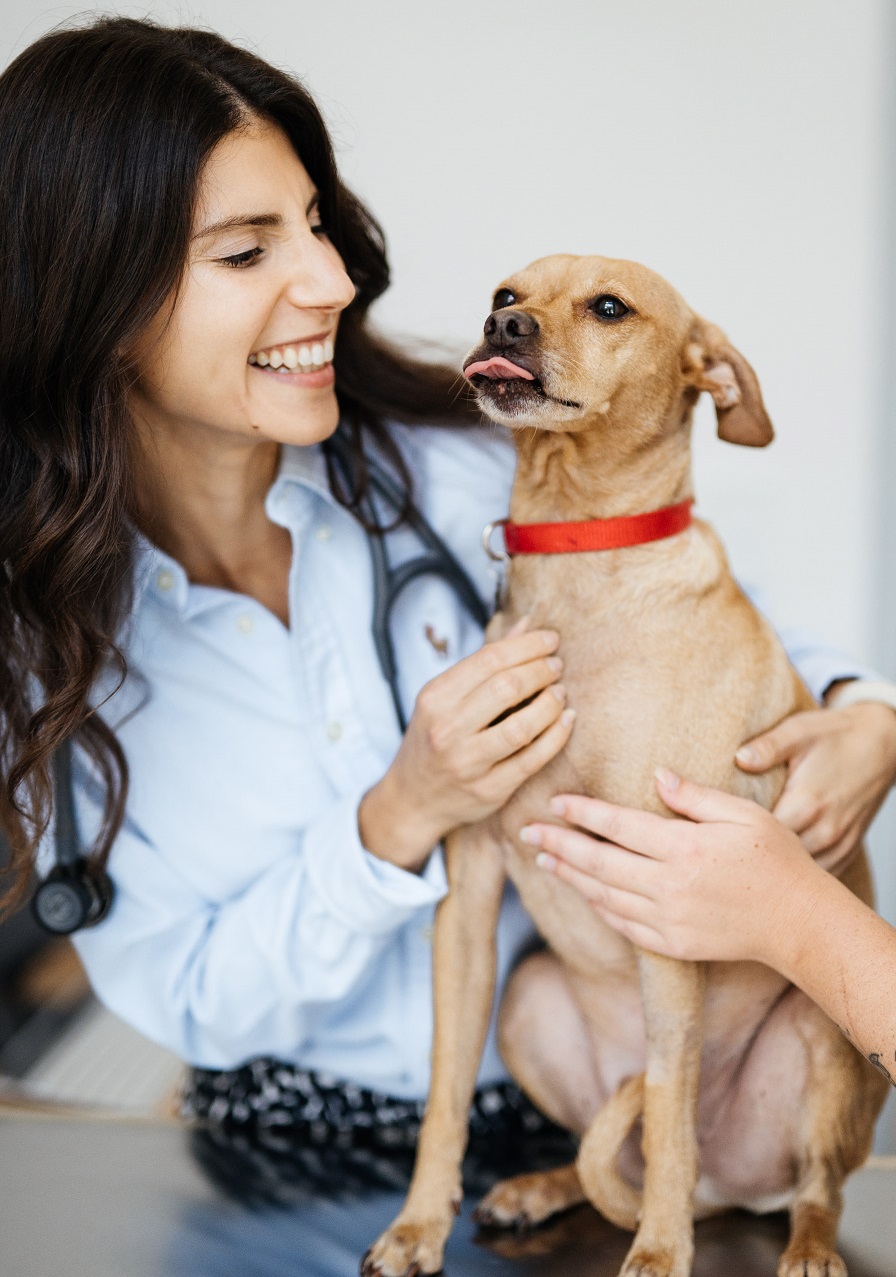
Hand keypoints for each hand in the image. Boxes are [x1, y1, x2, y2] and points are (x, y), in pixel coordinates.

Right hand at [359, 620, 575, 870]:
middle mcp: (447, 729)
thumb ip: (486, 662)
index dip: (527, 646)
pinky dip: (556, 736)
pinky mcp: (489, 790)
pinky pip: (532, 759)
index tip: (551, 640)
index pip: (489, 660)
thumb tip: (528, 624)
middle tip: (557, 666)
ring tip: (561, 693)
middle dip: (541, 671)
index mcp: (435, 697)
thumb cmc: (434, 738)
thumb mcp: (446, 697)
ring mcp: (467, 763)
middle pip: (507, 688)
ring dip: (551, 704)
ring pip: (522, 726)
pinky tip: (566, 720)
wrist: (412, 799)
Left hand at [519, 772, 824, 965]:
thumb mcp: (743, 814)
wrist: (798, 923)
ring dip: (569, 876)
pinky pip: (622, 923)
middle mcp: (669, 885)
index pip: (618, 825)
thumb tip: (657, 776)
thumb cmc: (776, 859)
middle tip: (526, 831)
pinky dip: (596, 905)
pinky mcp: (671, 944)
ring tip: (543, 858)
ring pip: (603, 894)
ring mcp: (667, 919)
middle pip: (598, 861)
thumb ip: (695, 796)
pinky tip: (581, 891)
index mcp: (684, 847)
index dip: (582, 813)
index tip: (554, 803)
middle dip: (558, 844)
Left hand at [735, 700, 895, 870]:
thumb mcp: (799, 731)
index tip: (709, 835)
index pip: (759, 836)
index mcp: (806, 803)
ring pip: (798, 875)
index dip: (731, 839)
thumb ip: (768, 746)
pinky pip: (819, 875)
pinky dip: (797, 876)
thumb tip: (739, 758)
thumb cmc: (835, 735)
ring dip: (773, 872)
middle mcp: (824, 830)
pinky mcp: (848, 850)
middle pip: (776, 862)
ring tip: (743, 865)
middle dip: (748, 860)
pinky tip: (775, 869)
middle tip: (719, 855)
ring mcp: (839, 844)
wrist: (882, 744)